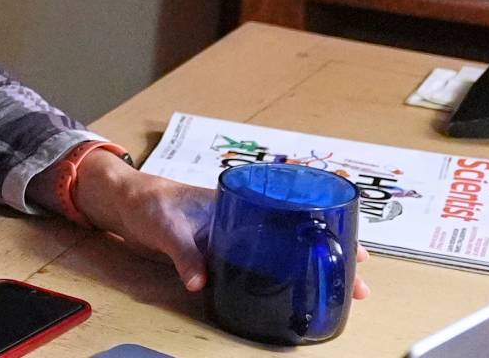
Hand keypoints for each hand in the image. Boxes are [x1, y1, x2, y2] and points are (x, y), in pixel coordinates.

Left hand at [68, 151, 372, 298]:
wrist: (128, 203)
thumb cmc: (151, 204)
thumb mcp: (168, 228)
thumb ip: (185, 254)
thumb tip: (200, 282)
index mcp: (240, 200)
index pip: (295, 208)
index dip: (328, 225)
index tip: (357, 247)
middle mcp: (247, 214)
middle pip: (300, 231)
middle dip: (331, 254)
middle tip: (360, 281)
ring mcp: (241, 232)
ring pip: (288, 247)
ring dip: (313, 265)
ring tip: (344, 289)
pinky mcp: (229, 248)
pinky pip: (267, 260)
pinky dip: (287, 271)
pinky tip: (300, 288)